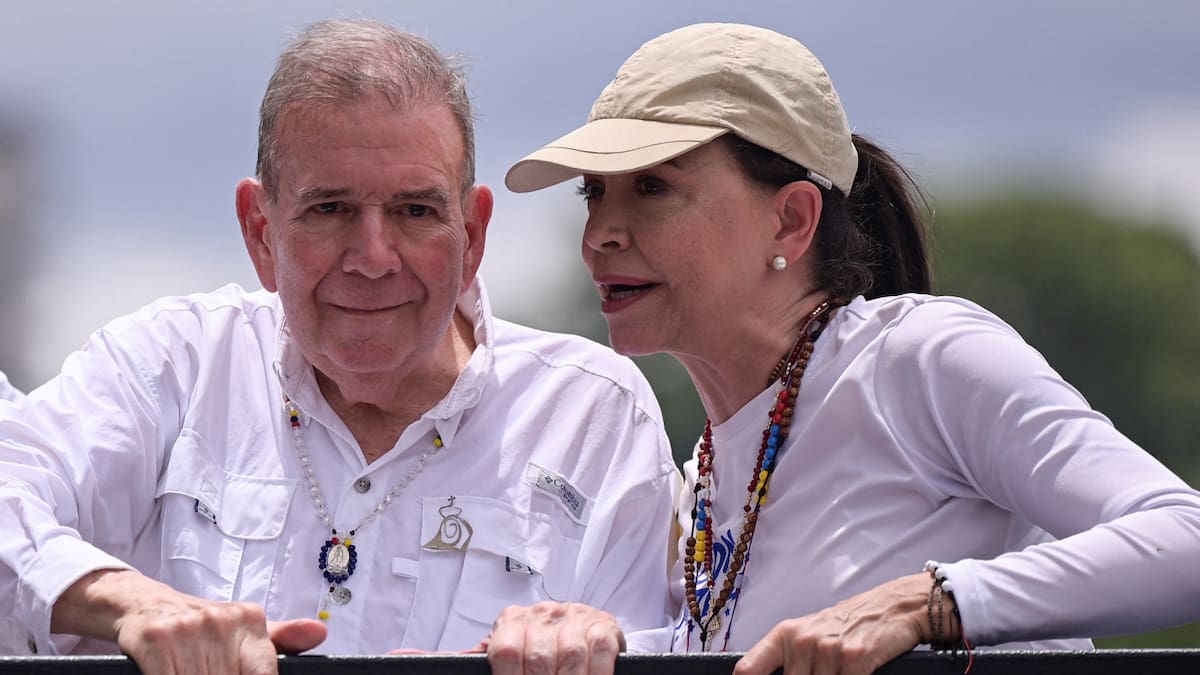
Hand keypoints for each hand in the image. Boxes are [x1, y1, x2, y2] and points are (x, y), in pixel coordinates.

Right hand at [53, 569, 326, 674]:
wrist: (143, 603)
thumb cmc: (198, 625)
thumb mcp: (241, 627)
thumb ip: (280, 637)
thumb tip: (320, 633)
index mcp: (248, 619)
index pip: (263, 671)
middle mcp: (221, 620)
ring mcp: (186, 629)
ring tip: (193, 672)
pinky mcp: (153, 638)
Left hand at [485, 601, 625, 674]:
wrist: (576, 627)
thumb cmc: (534, 645)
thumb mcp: (506, 649)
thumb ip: (477, 655)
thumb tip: (434, 655)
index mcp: (512, 621)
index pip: (506, 652)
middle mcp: (542, 614)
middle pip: (539, 660)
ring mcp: (573, 616)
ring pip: (570, 656)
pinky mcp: (601, 623)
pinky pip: (599, 649)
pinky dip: (598, 672)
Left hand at [734, 573, 932, 674]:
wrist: (891, 607)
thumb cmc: (847, 624)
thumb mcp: (809, 635)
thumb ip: (787, 660)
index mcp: (784, 635)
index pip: (747, 670)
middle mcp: (802, 641)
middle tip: (820, 674)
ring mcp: (827, 650)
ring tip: (838, 672)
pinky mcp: (854, 658)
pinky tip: (855, 673)